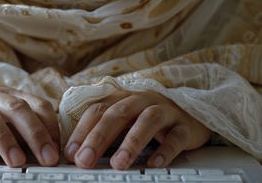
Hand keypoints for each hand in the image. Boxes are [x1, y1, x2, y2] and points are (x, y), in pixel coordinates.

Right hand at [0, 87, 59, 166]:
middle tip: (47, 157)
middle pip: (16, 108)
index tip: (58, 148)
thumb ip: (22, 130)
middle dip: (35, 133)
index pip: (37, 104)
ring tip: (16, 162)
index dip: (50, 125)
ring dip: (5, 139)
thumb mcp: (2, 119)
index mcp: (8, 96)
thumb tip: (48, 150)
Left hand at [63, 90, 210, 168]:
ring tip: (118, 164)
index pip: (97, 110)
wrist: (190, 112)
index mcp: (122, 98)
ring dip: (131, 142)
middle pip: (118, 113)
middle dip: (99, 137)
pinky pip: (177, 136)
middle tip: (85, 160)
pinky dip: (166, 150)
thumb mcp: (124, 120)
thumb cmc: (148, 119)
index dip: (82, 131)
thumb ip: (103, 132)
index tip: (70, 153)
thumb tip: (77, 154)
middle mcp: (142, 100)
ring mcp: (165, 111)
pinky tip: (155, 163)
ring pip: (148, 120)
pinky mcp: (185, 125)